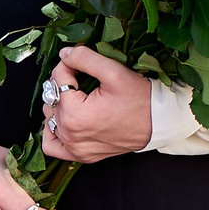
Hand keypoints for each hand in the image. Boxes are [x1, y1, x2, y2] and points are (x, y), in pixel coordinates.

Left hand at [42, 46, 153, 161]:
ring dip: (59, 104)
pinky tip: (64, 119)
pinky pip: (52, 145)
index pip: (57, 78)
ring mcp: (74, 148)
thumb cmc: (140, 99)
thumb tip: (64, 54)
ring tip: (78, 96)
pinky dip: (53, 131)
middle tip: (84, 79)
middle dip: (64, 84)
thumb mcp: (114, 72)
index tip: (84, 64)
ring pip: (50, 118)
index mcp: (74, 114)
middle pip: (51, 98)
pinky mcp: (81, 155)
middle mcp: (70, 135)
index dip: (69, 65)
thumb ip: (84, 59)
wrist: (158, 122)